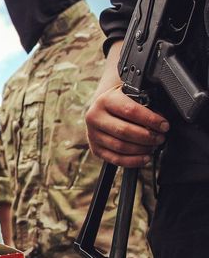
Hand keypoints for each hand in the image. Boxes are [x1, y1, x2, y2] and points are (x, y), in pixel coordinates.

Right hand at [84, 40, 168, 167]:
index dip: (150, 120)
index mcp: (105, 100)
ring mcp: (92, 134)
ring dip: (141, 149)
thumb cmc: (122, 101)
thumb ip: (144, 105)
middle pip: (124, 131)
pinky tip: (144, 158)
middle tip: (160, 138)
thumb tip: (160, 123)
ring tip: (153, 146)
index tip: (164, 125)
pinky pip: (114, 159)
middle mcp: (95, 117)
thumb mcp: (131, 96)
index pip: (130, 111)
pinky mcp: (95, 148)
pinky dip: (132, 161)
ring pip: (120, 146)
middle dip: (147, 137)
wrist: (104, 108)